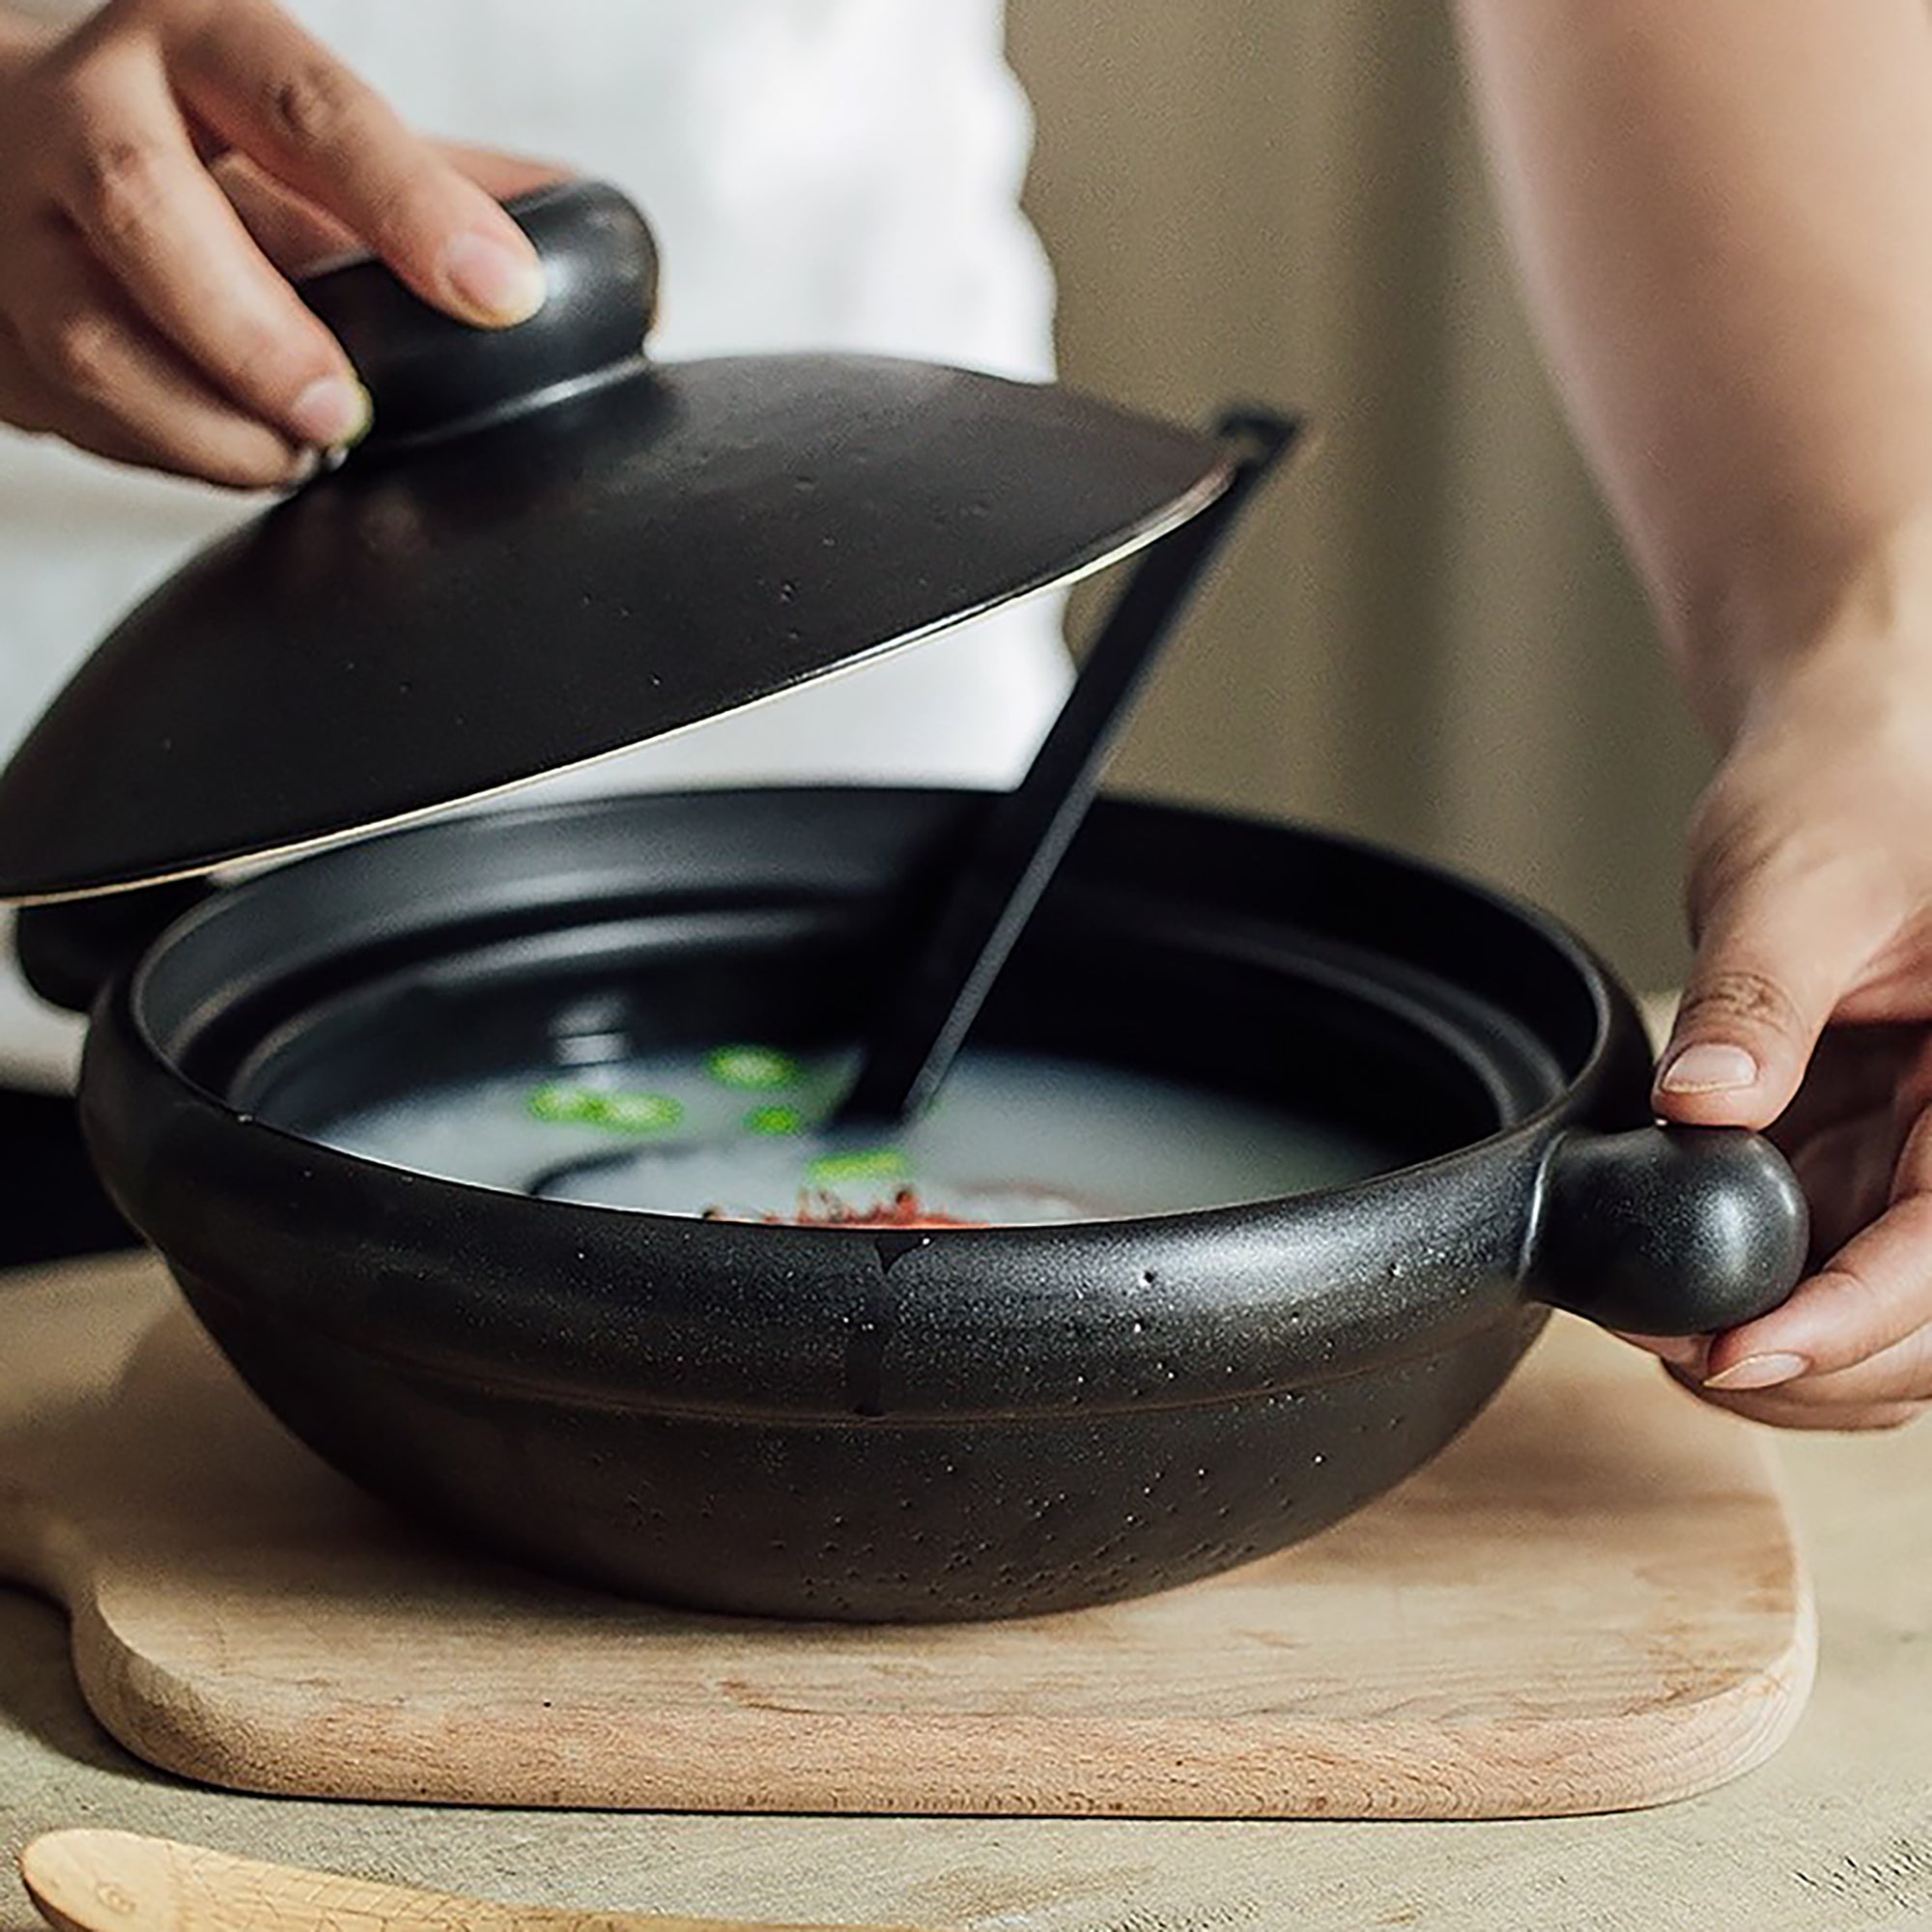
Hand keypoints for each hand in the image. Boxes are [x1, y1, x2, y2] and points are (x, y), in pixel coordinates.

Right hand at [0, 0, 554, 486]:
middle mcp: (85, 107)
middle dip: (259, 332)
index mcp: (197, 41)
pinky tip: (230, 452)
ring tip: (295, 451)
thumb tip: (592, 227)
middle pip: (147, 208)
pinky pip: (73, 409)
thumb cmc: (187, 130)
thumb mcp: (303, 122)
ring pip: (92, 336)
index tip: (503, 290)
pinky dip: (167, 452)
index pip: (306, 108)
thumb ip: (439, 172)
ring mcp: (10, 218)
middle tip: (348, 413)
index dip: (409, 203)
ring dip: (209, 423)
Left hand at [1634, 599, 1931, 1428]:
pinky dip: (1764, 1294)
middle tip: (1676, 1354)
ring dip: (1785, 1349)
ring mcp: (1929, 1152)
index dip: (1851, 1321)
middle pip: (1930, 1315)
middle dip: (1810, 1357)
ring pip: (1884, 1314)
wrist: (1838, 759)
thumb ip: (1754, 1004)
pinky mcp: (1873, 1152)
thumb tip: (1703, 1107)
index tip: (1737, 1354)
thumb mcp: (1796, 887)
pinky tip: (1682, 1291)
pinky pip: (1831, 1260)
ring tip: (1664, 1334)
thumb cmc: (1849, 793)